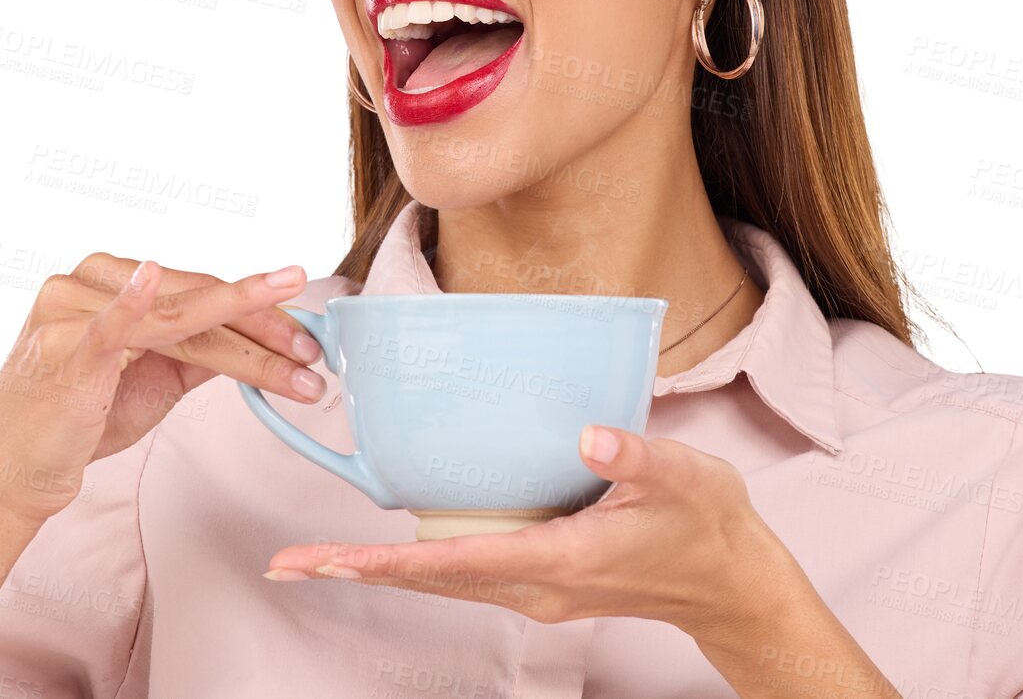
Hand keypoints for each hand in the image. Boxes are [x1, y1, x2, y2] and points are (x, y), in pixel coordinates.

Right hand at [0, 254, 325, 525]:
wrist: (15, 475)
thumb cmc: (80, 420)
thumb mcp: (154, 377)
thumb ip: (199, 349)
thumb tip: (262, 335)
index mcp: (111, 278)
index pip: (199, 291)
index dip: (259, 311)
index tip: (305, 337)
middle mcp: (90, 280)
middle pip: (197, 301)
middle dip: (263, 330)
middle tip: (313, 353)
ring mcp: (73, 309)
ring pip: (180, 322)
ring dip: (246, 348)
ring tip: (295, 366)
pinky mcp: (63, 347)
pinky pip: (106, 322)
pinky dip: (132, 300)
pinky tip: (153, 277)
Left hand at [263, 423, 774, 639]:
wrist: (733, 584)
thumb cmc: (709, 526)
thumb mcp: (685, 477)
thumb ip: (636, 454)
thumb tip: (588, 434)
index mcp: (563, 560)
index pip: (457, 564)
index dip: (389, 563)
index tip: (332, 561)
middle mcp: (538, 585)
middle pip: (431, 581)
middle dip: (359, 572)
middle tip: (289, 565)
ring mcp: (539, 588)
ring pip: (443, 582)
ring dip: (381, 571)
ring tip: (321, 561)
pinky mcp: (546, 578)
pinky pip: (467, 574)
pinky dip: (420, 565)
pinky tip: (396, 551)